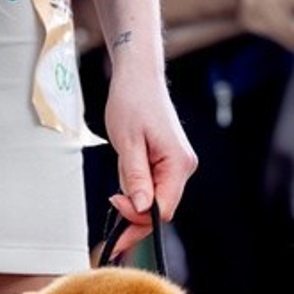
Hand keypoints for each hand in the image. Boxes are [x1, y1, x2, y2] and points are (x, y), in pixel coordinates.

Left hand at [103, 64, 197, 256]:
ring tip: (121, 168)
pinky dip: (137, 184)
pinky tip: (127, 169)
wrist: (138, 77)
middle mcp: (183, 167)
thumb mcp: (128, 143)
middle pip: (160, 208)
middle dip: (134, 210)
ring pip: (155, 197)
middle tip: (110, 202)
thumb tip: (141, 209)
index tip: (114, 206)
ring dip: (134, 193)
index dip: (138, 217)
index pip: (163, 210)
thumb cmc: (132, 101)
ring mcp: (177, 164)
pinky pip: (153, 184)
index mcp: (178, 164)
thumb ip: (136, 178)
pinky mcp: (168, 161)